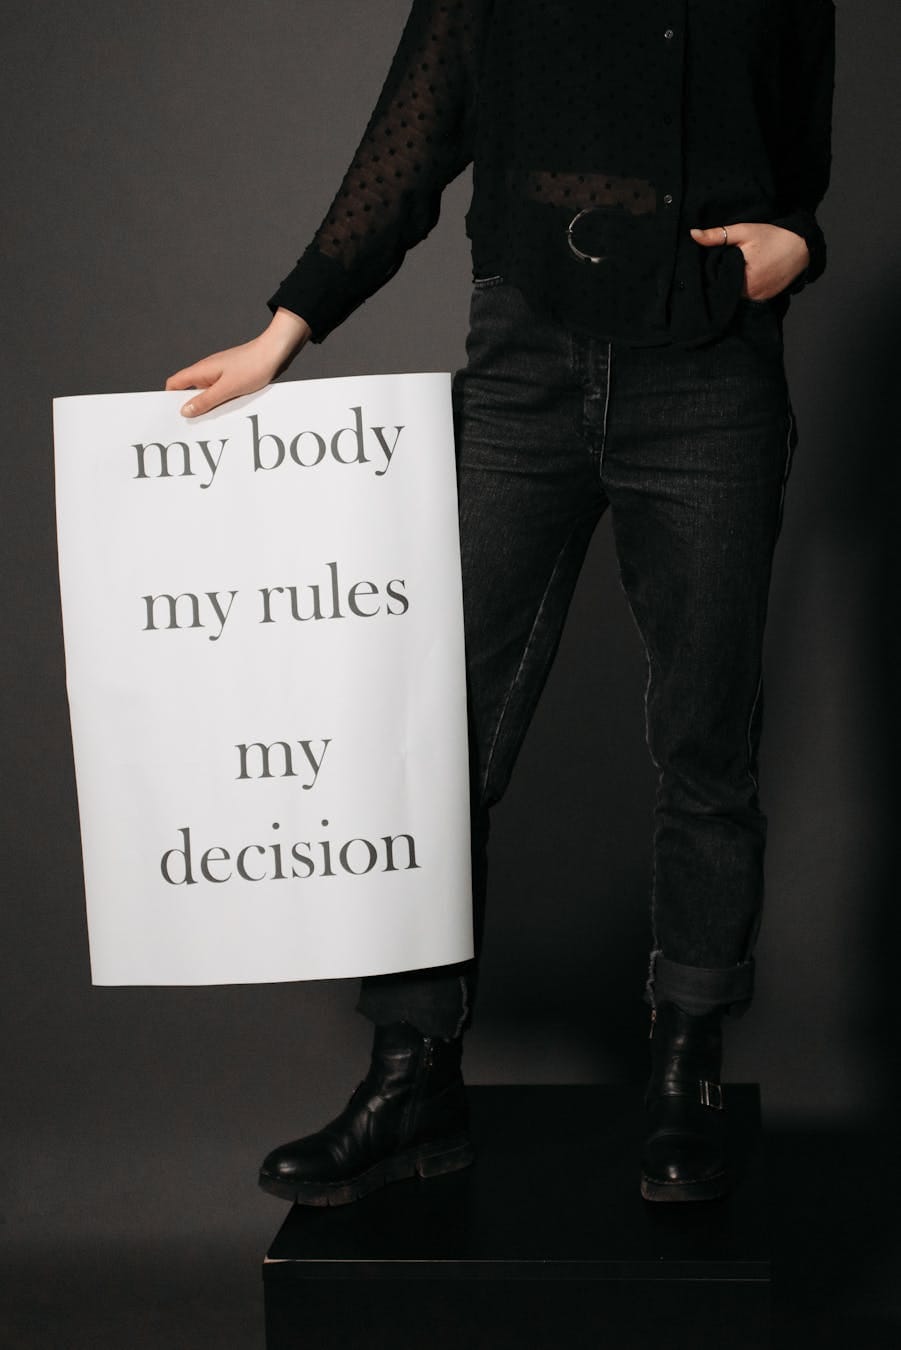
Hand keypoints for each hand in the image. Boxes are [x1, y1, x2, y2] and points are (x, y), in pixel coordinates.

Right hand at [165, 308, 311, 416]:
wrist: (275, 352)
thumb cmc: (252, 366)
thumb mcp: (227, 388)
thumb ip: (205, 400)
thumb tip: (184, 411)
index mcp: (201, 370)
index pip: (174, 383)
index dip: (168, 398)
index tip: (171, 415)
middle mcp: (207, 371)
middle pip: (189, 391)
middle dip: (190, 407)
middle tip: (192, 426)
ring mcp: (220, 374)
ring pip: (207, 393)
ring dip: (208, 407)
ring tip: (210, 424)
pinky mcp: (232, 378)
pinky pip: (221, 392)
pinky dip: (221, 402)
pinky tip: (228, 413)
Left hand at [689, 223, 809, 300]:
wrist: (801, 246)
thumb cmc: (771, 237)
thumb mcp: (743, 231)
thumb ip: (717, 235)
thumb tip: (693, 234)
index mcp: (740, 278)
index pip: (715, 281)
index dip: (710, 274)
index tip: (706, 266)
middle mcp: (748, 294)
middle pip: (725, 289)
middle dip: (720, 280)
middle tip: (719, 267)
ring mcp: (757, 298)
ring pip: (735, 295)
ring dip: (731, 286)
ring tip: (730, 272)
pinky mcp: (764, 300)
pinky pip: (747, 298)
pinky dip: (743, 290)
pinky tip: (743, 278)